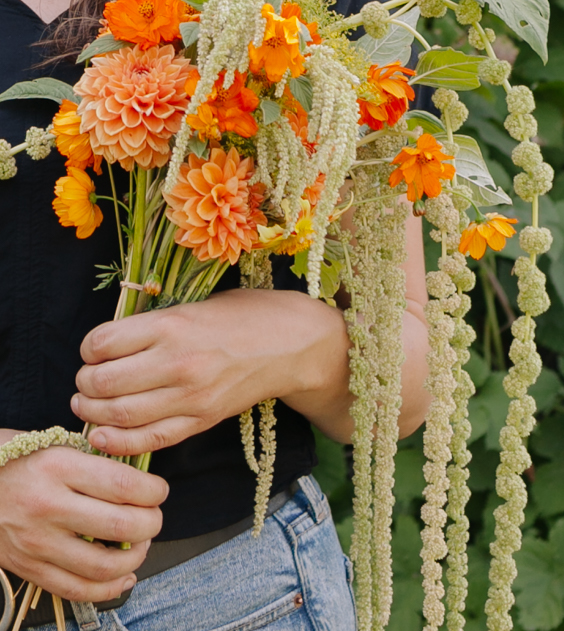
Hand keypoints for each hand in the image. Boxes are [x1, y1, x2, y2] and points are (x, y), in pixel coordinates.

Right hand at [0, 445, 166, 602]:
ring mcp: (35, 542)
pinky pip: (76, 589)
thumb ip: (98, 463)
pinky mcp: (27, 568)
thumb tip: (142, 482)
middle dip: (152, 523)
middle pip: (121, 525)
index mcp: (59, 468)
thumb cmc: (20, 460)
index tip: (159, 490)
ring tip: (141, 544)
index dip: (154, 491)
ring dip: (135, 557)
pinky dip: (108, 587)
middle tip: (154, 516)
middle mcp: (47, 506)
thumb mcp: (58, 446)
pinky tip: (124, 574)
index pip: (124, 485)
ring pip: (103, 565)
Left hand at [72, 289, 352, 454]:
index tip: (95, 350)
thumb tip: (111, 345)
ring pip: (118, 415)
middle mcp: (177, 362)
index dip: (89, 349)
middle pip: (102, 382)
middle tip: (87, 381)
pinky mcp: (202, 420)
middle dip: (84, 384)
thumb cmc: (247, 315)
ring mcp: (190, 396)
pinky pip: (149, 440)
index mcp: (174, 325)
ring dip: (92, 413)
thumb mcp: (199, 304)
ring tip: (89, 406)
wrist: (295, 344)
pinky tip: (104, 436)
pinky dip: (118, 442)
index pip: (101, 343)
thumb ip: (156, 325)